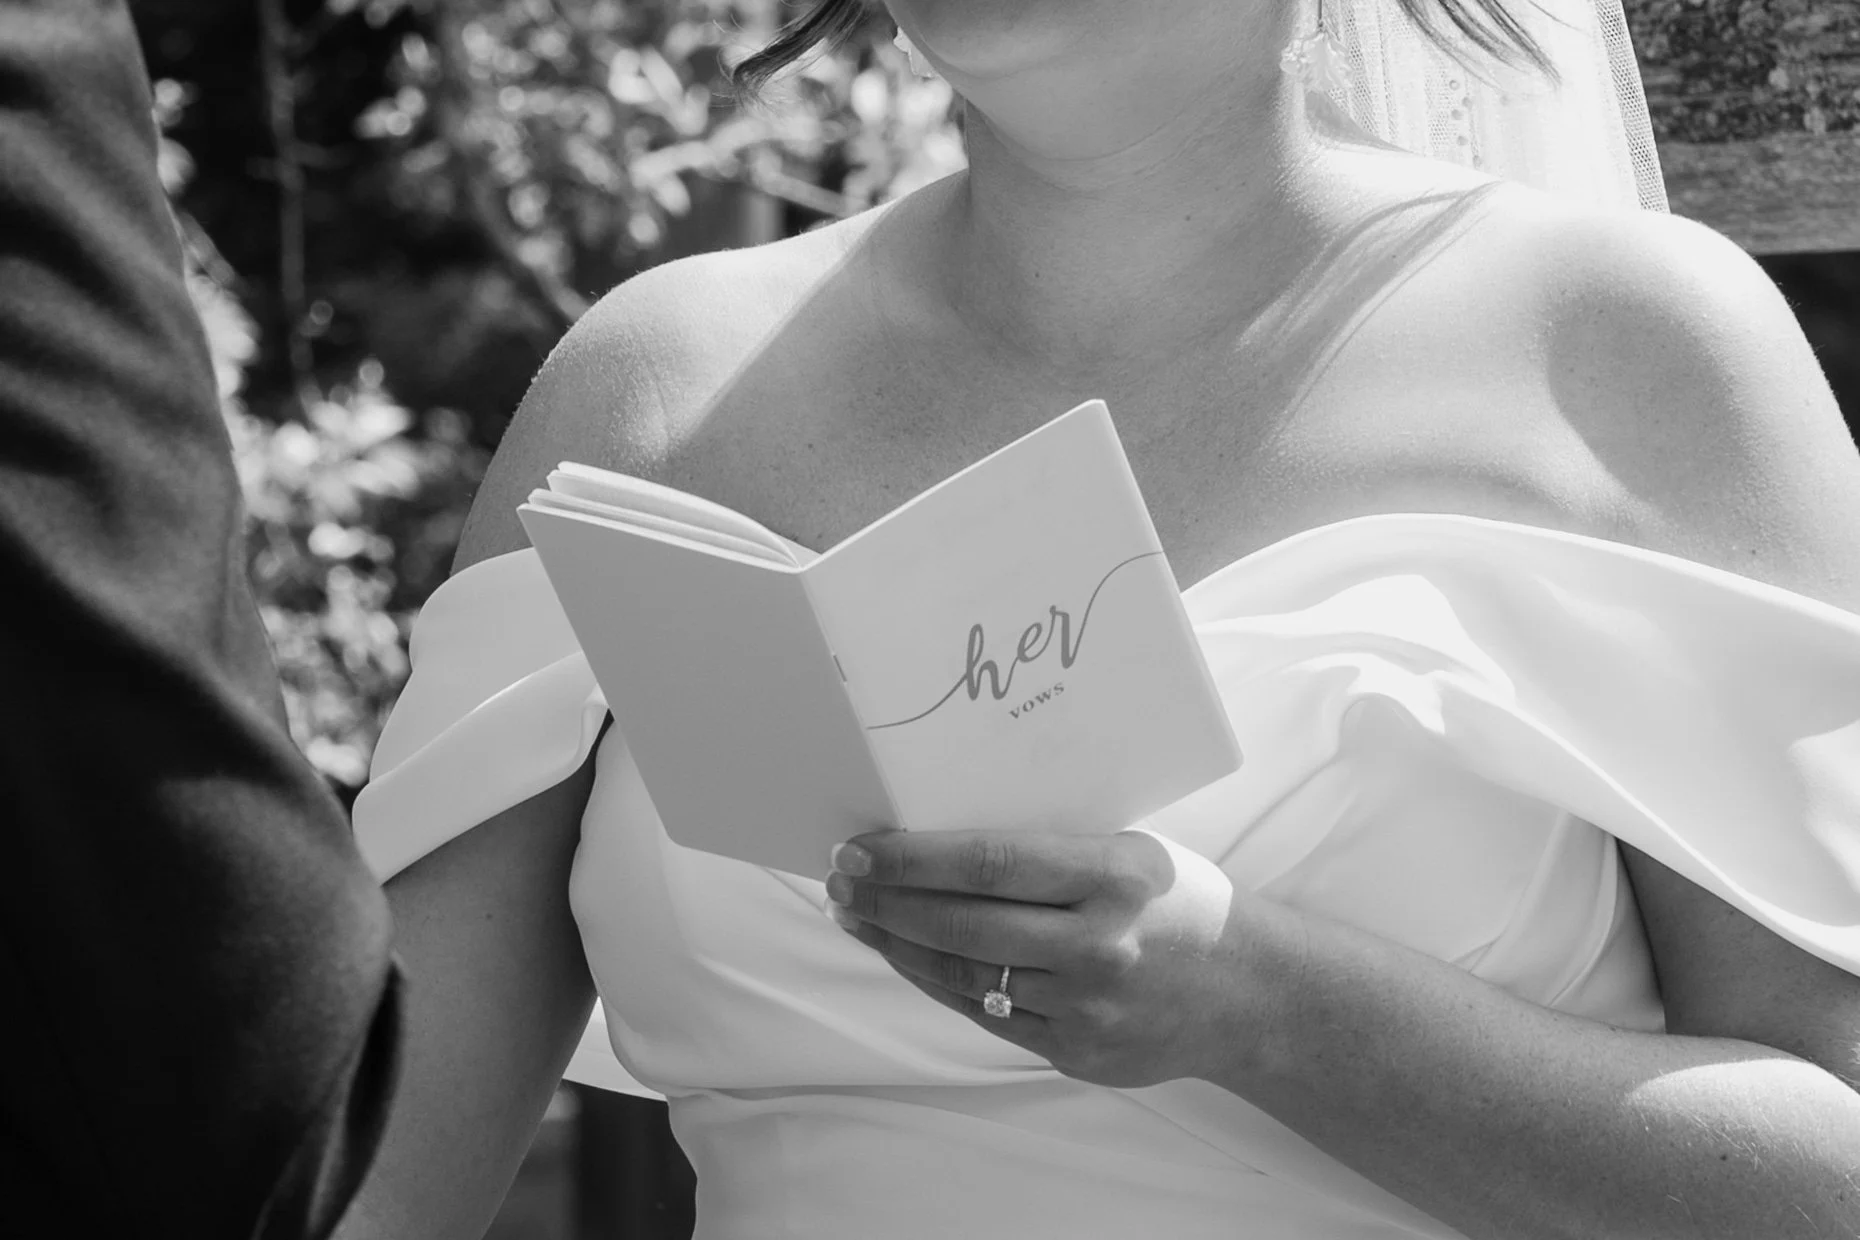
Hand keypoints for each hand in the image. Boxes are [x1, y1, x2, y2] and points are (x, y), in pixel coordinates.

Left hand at [824, 826, 1294, 1088]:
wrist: (1250, 993)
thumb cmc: (1180, 901)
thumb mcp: (1130, 850)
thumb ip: (1049, 848)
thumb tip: (940, 833)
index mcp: (1113, 875)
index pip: (987, 862)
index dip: (911, 857)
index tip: (859, 847)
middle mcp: (1098, 944)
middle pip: (961, 923)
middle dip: (886, 901)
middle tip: (841, 880)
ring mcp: (1086, 1006)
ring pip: (962, 975)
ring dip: (898, 944)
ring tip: (858, 916)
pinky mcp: (1076, 1050)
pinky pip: (986, 1014)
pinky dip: (938, 982)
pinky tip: (908, 956)